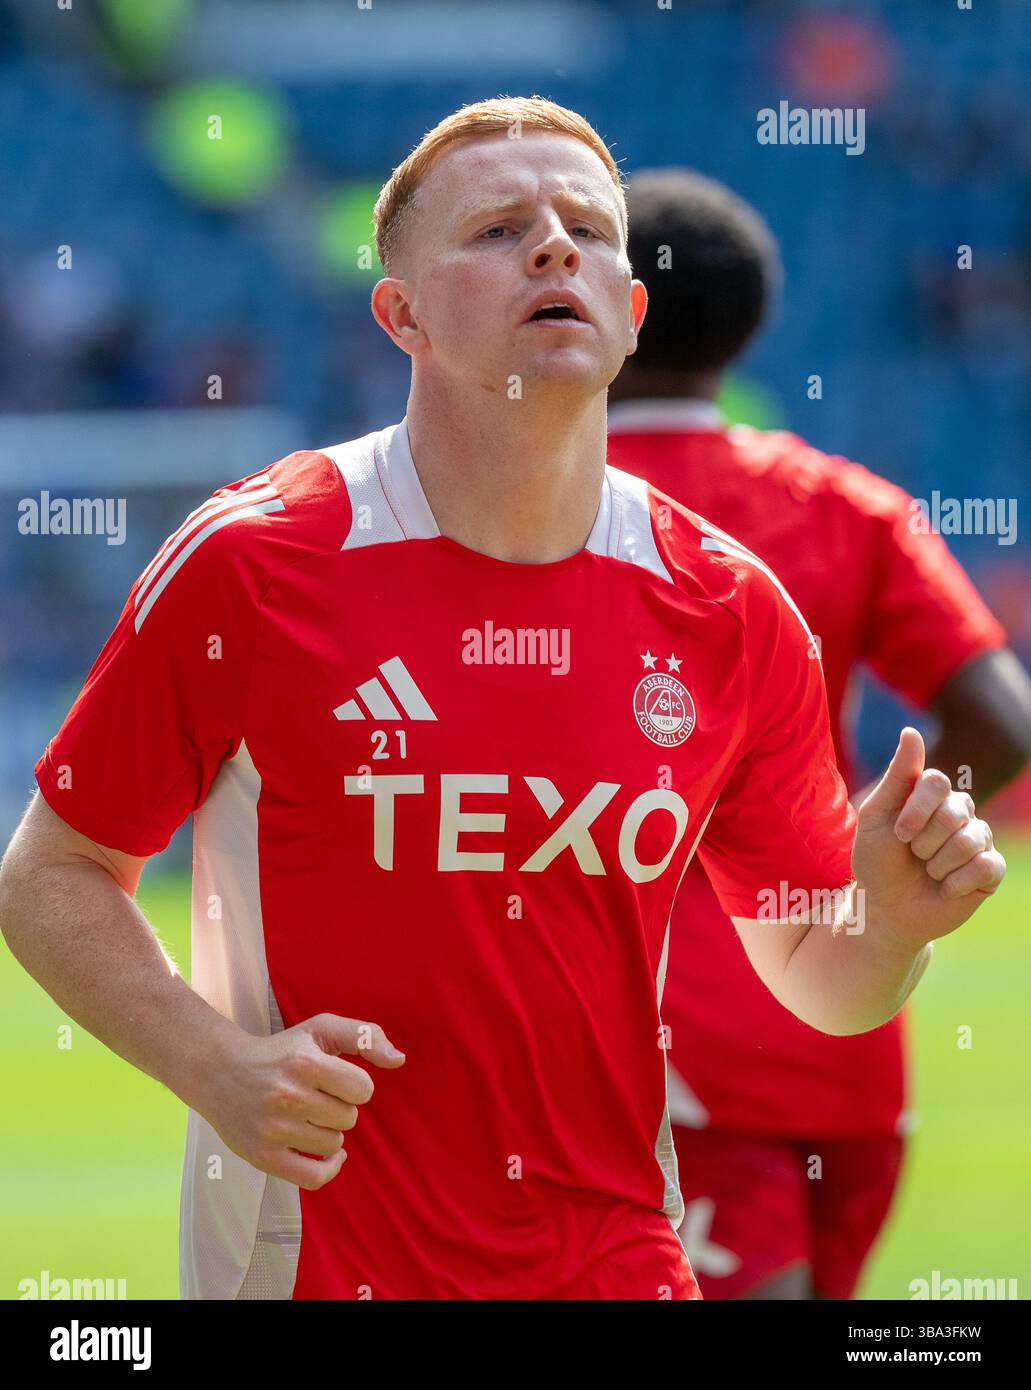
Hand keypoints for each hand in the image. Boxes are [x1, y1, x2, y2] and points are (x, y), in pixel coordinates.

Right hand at [200, 1013, 405, 1189]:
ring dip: (327, 1132)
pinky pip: (314, 1178)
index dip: (354, 1085)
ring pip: (333, 1145)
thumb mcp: (321, 1029)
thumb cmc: (281, 1050)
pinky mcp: (263, 1157)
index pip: (363, 1089)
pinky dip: (329, 1169)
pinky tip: (329, 1156)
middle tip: (314, 1098)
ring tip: (305, 1117)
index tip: (335, 1080)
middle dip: (339, 1108)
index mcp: (305, 1063)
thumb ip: (364, 1035)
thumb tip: (399, 1060)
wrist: (220, 1071)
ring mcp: (274, 1129)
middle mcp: (288, 1096)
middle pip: (349, 1118)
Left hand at [853, 727, 1004, 947]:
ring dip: (938, 864)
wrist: (885, 909)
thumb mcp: (877, 816)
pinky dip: (957, 883)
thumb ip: (897, 775)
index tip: (898, 833)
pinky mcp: (991, 871)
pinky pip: (986, 867)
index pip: (938, 783)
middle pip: (955, 812)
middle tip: (914, 855)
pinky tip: (946, 888)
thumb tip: (911, 731)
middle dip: (924, 841)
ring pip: (970, 841)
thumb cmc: (877, 859)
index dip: (916, 811)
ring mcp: (979, 840)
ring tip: (928, 871)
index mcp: (934, 794)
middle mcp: (962, 812)